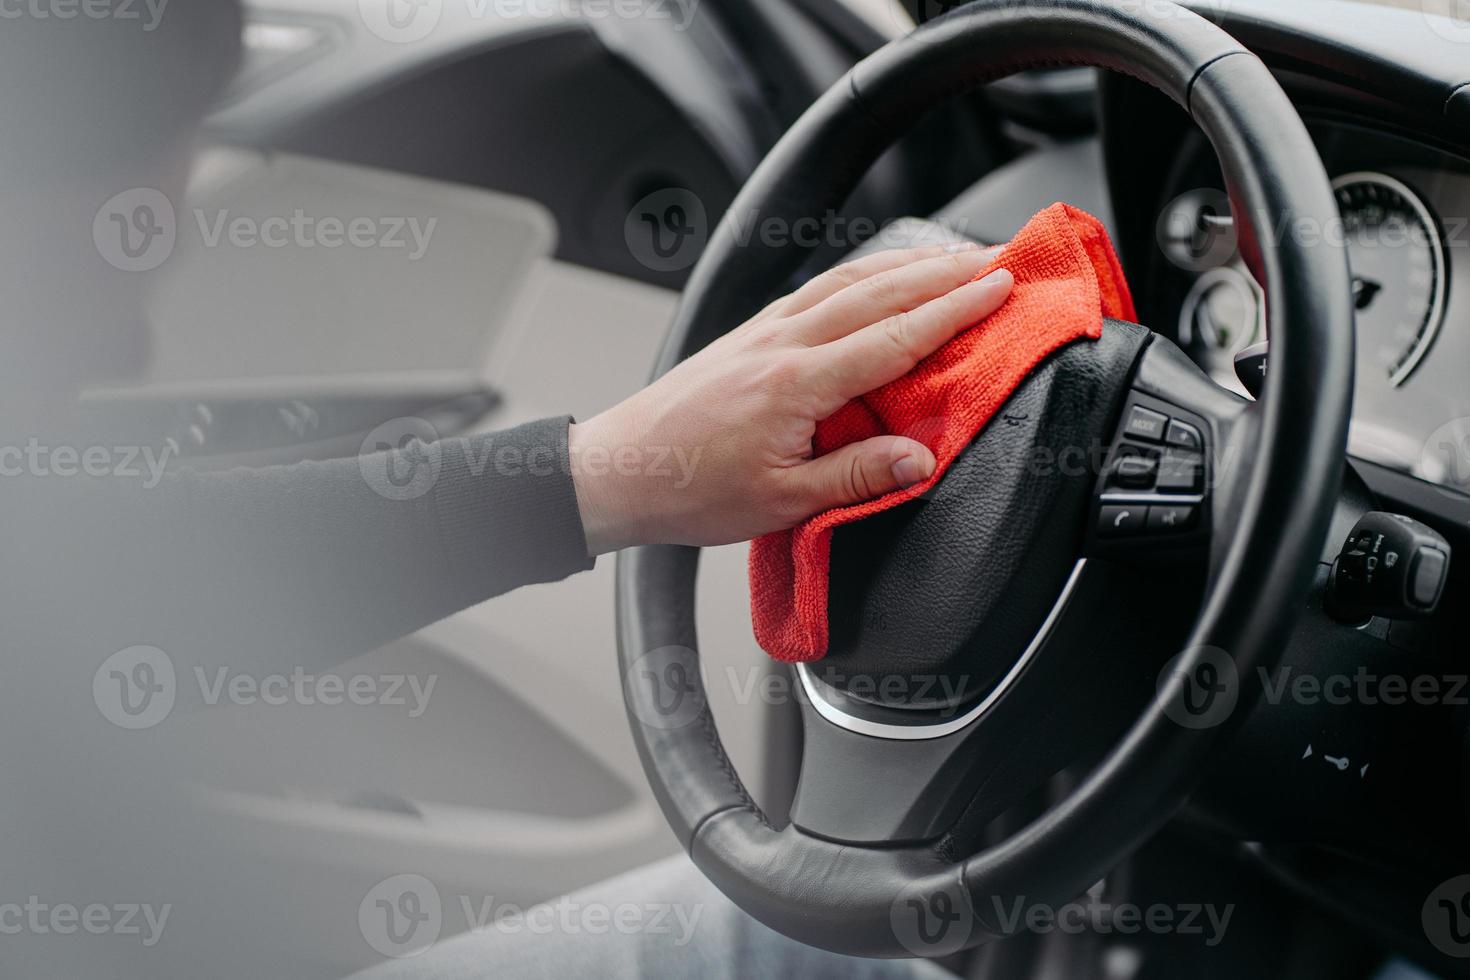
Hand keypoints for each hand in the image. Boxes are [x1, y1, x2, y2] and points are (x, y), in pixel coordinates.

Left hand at [569, 243, 1013, 554]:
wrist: (619, 471)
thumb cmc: (691, 490)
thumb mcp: (783, 501)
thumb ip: (856, 476)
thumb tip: (921, 458)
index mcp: (797, 383)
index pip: (894, 335)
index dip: (954, 310)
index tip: (1000, 288)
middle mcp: (782, 342)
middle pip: (878, 291)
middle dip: (944, 270)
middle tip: (998, 257)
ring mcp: (763, 330)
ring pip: (847, 279)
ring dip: (906, 263)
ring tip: (953, 257)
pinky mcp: (749, 332)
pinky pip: (817, 288)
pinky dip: (860, 273)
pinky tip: (877, 276)